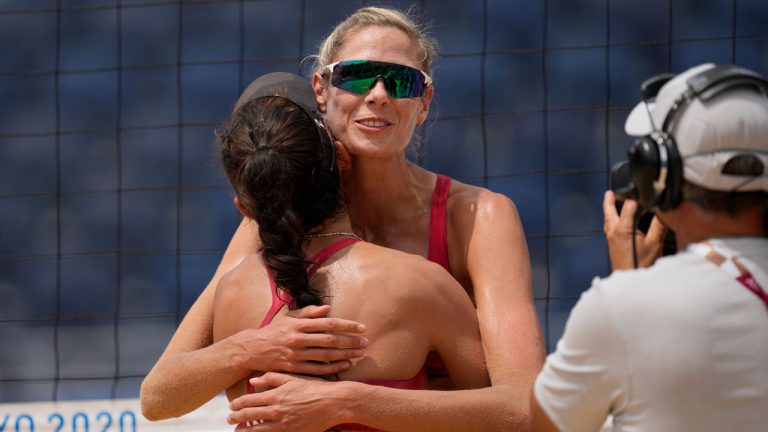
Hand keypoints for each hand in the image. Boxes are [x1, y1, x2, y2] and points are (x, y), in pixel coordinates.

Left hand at [229, 372, 344, 431]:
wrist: (333, 402)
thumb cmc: (314, 387)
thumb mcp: (292, 378)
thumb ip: (271, 378)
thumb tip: (252, 381)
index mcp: (275, 395)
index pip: (249, 401)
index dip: (237, 404)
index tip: (231, 406)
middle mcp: (276, 410)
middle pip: (249, 416)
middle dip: (236, 418)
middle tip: (229, 420)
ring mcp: (283, 424)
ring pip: (256, 431)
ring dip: (244, 431)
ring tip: (237, 431)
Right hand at [235, 305, 367, 375]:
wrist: (251, 350)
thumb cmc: (274, 331)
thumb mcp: (289, 318)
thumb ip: (309, 313)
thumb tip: (328, 309)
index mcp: (298, 324)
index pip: (328, 324)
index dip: (347, 326)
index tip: (362, 328)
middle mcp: (298, 339)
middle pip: (330, 340)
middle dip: (350, 341)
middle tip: (366, 342)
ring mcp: (295, 355)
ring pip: (326, 356)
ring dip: (345, 354)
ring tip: (360, 353)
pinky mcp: (293, 368)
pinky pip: (317, 369)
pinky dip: (333, 367)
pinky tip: (345, 364)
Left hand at [603, 191, 666, 270]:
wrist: (630, 280)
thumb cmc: (641, 264)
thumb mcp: (654, 243)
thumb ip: (659, 225)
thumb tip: (664, 211)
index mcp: (622, 228)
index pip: (628, 206)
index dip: (635, 196)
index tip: (642, 189)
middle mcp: (613, 231)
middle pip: (610, 211)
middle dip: (611, 201)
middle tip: (610, 192)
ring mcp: (610, 238)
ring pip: (608, 219)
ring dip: (609, 210)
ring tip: (610, 201)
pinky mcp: (611, 245)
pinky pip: (609, 227)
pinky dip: (611, 219)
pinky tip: (615, 221)